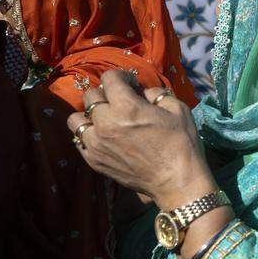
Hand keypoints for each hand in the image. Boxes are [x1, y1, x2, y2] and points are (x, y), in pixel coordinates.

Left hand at [66, 71, 213, 211]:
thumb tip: (141, 91)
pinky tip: (105, 138)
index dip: (122, 77)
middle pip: (90, 96)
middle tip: (120, 102)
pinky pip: (79, 140)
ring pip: (76, 119)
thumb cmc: (181, 143)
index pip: (109, 78)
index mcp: (127, 107)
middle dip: (106, 94)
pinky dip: (89, 135)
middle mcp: (105, 123)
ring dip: (89, 115)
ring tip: (105, 120)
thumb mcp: (178, 109)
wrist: (176, 181)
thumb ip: (156, 93)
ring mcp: (95, 144)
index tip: (131, 84)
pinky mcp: (93, 160)